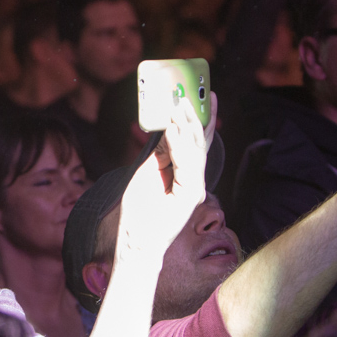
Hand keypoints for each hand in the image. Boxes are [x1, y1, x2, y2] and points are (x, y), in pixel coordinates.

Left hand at [115, 93, 214, 260]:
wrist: (136, 242)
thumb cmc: (140, 211)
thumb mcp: (148, 172)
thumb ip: (162, 153)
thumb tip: (169, 129)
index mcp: (185, 175)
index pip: (194, 142)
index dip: (198, 119)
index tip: (199, 98)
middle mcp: (194, 181)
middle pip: (199, 143)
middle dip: (195, 116)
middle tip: (188, 94)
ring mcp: (195, 189)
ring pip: (196, 151)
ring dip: (187, 126)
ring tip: (179, 105)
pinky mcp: (190, 197)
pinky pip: (187, 165)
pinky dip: (179, 146)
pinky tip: (173, 129)